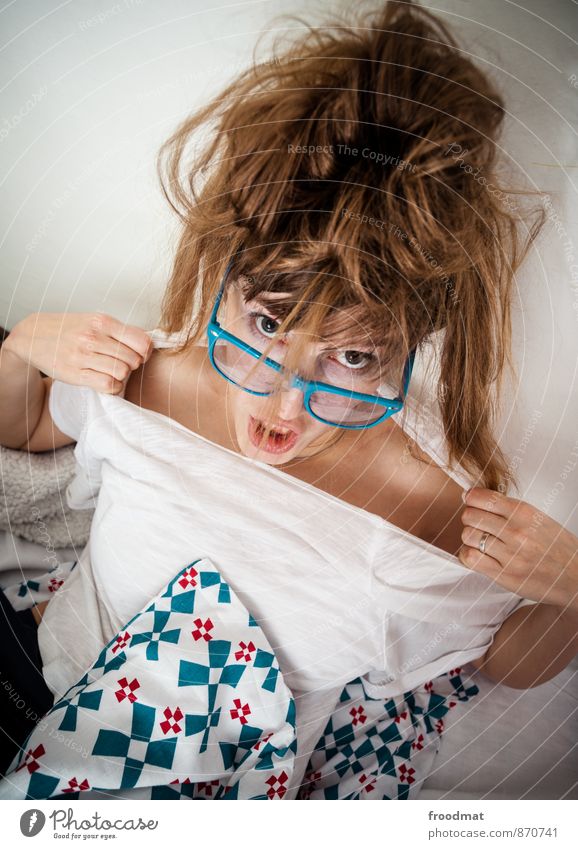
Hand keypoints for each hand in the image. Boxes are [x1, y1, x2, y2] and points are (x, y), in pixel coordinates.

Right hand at [4, 312, 152, 394]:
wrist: (33, 336)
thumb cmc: (69, 329)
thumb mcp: (94, 321)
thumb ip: (119, 331)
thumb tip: (147, 344)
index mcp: (102, 321)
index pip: (141, 341)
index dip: (145, 351)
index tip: (139, 354)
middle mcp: (93, 337)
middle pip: (133, 359)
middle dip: (133, 364)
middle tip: (122, 363)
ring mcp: (83, 356)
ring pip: (122, 372)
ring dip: (122, 376)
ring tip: (112, 371)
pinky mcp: (75, 373)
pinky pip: (107, 385)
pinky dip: (112, 387)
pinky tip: (105, 381)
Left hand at [458, 487, 577, 613]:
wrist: (575, 576)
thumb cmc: (556, 546)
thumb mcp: (538, 518)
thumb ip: (509, 508)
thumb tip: (471, 496)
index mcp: (526, 513)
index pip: (483, 497)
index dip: (470, 498)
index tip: (469, 499)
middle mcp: (517, 532)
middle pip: (470, 516)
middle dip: (470, 517)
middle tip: (477, 522)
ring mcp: (510, 555)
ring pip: (468, 536)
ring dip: (470, 537)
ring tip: (480, 539)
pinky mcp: (504, 575)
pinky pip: (470, 558)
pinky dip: (467, 554)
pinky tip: (477, 553)